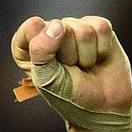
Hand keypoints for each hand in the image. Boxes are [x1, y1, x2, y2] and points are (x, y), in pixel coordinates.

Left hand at [11, 16, 131, 114]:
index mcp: (30, 48)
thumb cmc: (68, 96)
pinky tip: (98, 58)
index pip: (28, 29)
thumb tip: (56, 25)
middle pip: (59, 28)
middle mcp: (51, 34)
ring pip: (82, 29)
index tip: (47, 62)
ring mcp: (75, 30)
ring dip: (86, 54)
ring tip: (84, 67)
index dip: (40, 43)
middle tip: (71, 70)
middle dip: (68, 55)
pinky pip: (101, 27)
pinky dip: (102, 48)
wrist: (103, 107)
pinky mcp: (98, 28)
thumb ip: (41, 51)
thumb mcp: (46, 78)